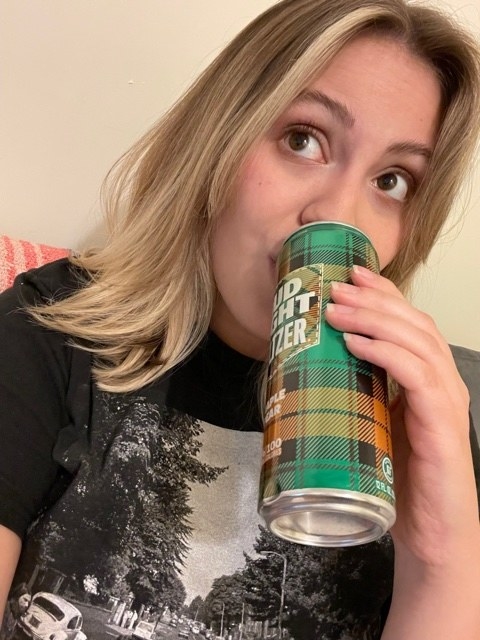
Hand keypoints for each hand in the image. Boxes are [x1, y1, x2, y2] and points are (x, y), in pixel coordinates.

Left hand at [324, 265, 478, 565]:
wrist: (431, 534)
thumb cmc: (400, 479)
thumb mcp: (374, 423)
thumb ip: (358, 393)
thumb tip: (312, 367)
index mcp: (429, 378)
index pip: (410, 322)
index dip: (382, 293)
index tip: (349, 273)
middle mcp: (444, 383)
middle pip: (414, 323)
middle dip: (373, 298)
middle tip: (336, 285)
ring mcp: (447, 402)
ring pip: (417, 342)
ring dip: (374, 319)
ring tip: (337, 308)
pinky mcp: (443, 426)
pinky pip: (418, 377)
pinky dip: (386, 353)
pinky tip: (356, 343)